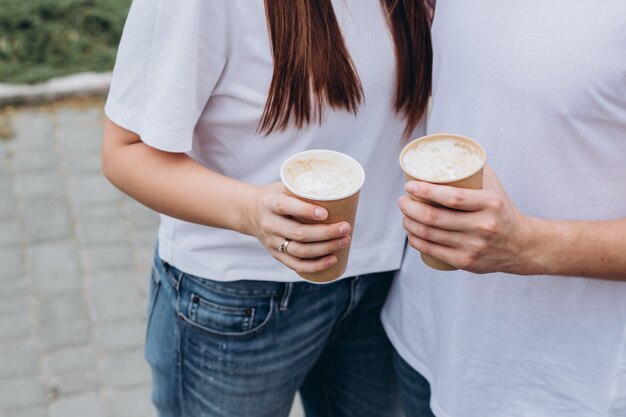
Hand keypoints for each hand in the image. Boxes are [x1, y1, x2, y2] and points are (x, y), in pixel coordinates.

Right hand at [246, 182, 351, 274]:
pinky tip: (332, 260)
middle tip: (345, 227)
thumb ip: (304, 187)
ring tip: (344, 241)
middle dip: (325, 233)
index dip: (305, 211)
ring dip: (325, 248)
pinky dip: (316, 265)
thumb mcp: (284, 186)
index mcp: (270, 203)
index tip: (325, 213)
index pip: (286, 207)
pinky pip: (296, 265)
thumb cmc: (276, 196)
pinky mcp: (276, 254)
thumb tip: (338, 187)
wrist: (249, 212)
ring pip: (300, 251)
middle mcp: (269, 224)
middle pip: (298, 233)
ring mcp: (272, 242)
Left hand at [399, 166, 535, 273]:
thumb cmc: (500, 207)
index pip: (452, 197)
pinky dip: (416, 241)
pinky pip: (433, 251)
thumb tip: (440, 136)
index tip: (409, 185)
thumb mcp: (491, 182)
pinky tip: (410, 232)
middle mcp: (482, 225)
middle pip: (435, 217)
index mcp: (489, 203)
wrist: (521, 245)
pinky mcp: (466, 262)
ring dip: (409, 224)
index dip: (426, 191)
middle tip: (403, 200)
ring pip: (430, 235)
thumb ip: (468, 162)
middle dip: (410, 208)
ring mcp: (474, 246)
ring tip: (404, 214)